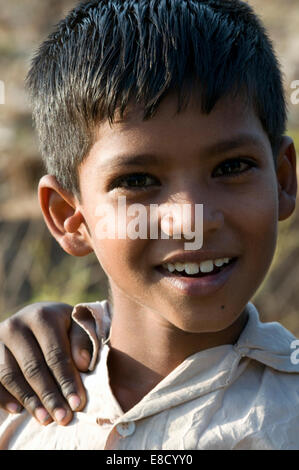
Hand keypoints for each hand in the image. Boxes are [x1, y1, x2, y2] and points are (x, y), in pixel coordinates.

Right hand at [0, 302, 93, 425]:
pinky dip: (4, 397)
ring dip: (29, 400)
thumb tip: (82, 364)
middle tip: (62, 418)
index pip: (56, 355)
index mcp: (43, 317)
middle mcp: (17, 325)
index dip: (67, 381)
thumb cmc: (61, 325)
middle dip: (49, 396)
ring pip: (11, 375)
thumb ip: (82, 340)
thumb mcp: (76, 325)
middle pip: (33, 368)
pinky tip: (18, 411)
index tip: (77, 404)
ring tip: (45, 419)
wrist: (35, 317)